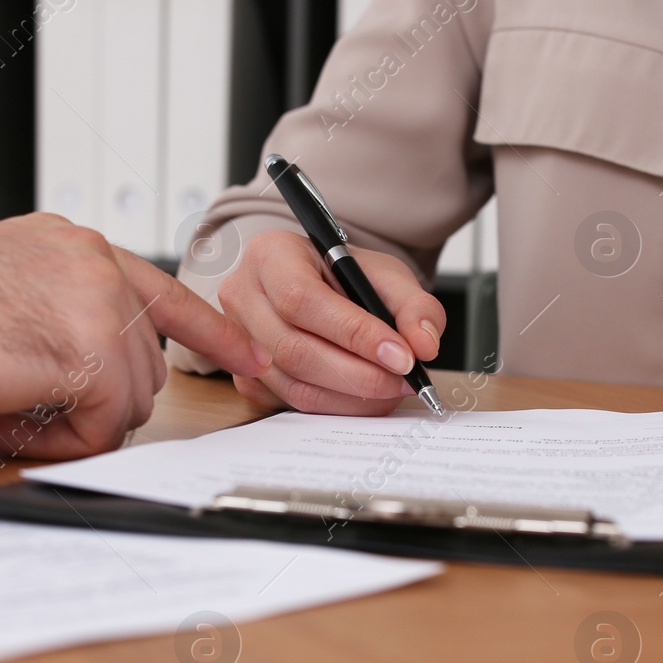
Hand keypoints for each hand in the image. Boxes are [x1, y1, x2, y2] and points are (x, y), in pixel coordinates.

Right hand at [0, 213, 267, 459]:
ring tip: (0, 400)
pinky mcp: (94, 355)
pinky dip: (56, 440)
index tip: (251, 356)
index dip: (212, 333)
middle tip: (21, 398)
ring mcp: (100, 305)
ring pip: (131, 401)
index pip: (166, 292)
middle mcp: (97, 265)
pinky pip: (105, 428)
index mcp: (74, 246)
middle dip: (96, 401)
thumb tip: (78, 360)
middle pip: (144, 365)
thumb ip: (55, 309)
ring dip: (71, 421)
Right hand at [218, 230, 446, 413]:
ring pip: (293, 383)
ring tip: (392, 389)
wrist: (322, 288)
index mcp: (270, 255)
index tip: (402, 356)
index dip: (354, 333)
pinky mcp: (246, 376)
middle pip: (293, 349)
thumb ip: (414, 306)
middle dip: (358, 374)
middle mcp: (243, 295)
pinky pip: (290, 402)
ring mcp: (238, 340)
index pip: (303, 299)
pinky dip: (336, 407)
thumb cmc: (346, 277)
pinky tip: (365, 397)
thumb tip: (423, 345)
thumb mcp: (387, 275)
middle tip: (404, 380)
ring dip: (351, 397)